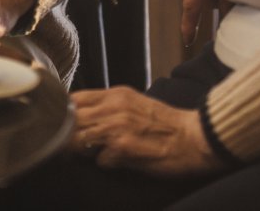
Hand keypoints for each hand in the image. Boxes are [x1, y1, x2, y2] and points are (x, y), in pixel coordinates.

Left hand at [69, 86, 219, 176]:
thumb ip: (109, 107)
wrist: (197, 138)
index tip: (62, 126)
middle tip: (73, 148)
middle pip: (70, 120)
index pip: (73, 99)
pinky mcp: (123, 148)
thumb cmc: (168, 125)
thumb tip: (83, 117)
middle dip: (67, 135)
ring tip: (95, 156)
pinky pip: (99, 161)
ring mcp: (116, 127)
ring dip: (81, 151)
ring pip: (77, 140)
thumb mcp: (135, 104)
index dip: (63, 114)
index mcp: (115, 94)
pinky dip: (105, 165)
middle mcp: (113, 107)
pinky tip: (119, 164)